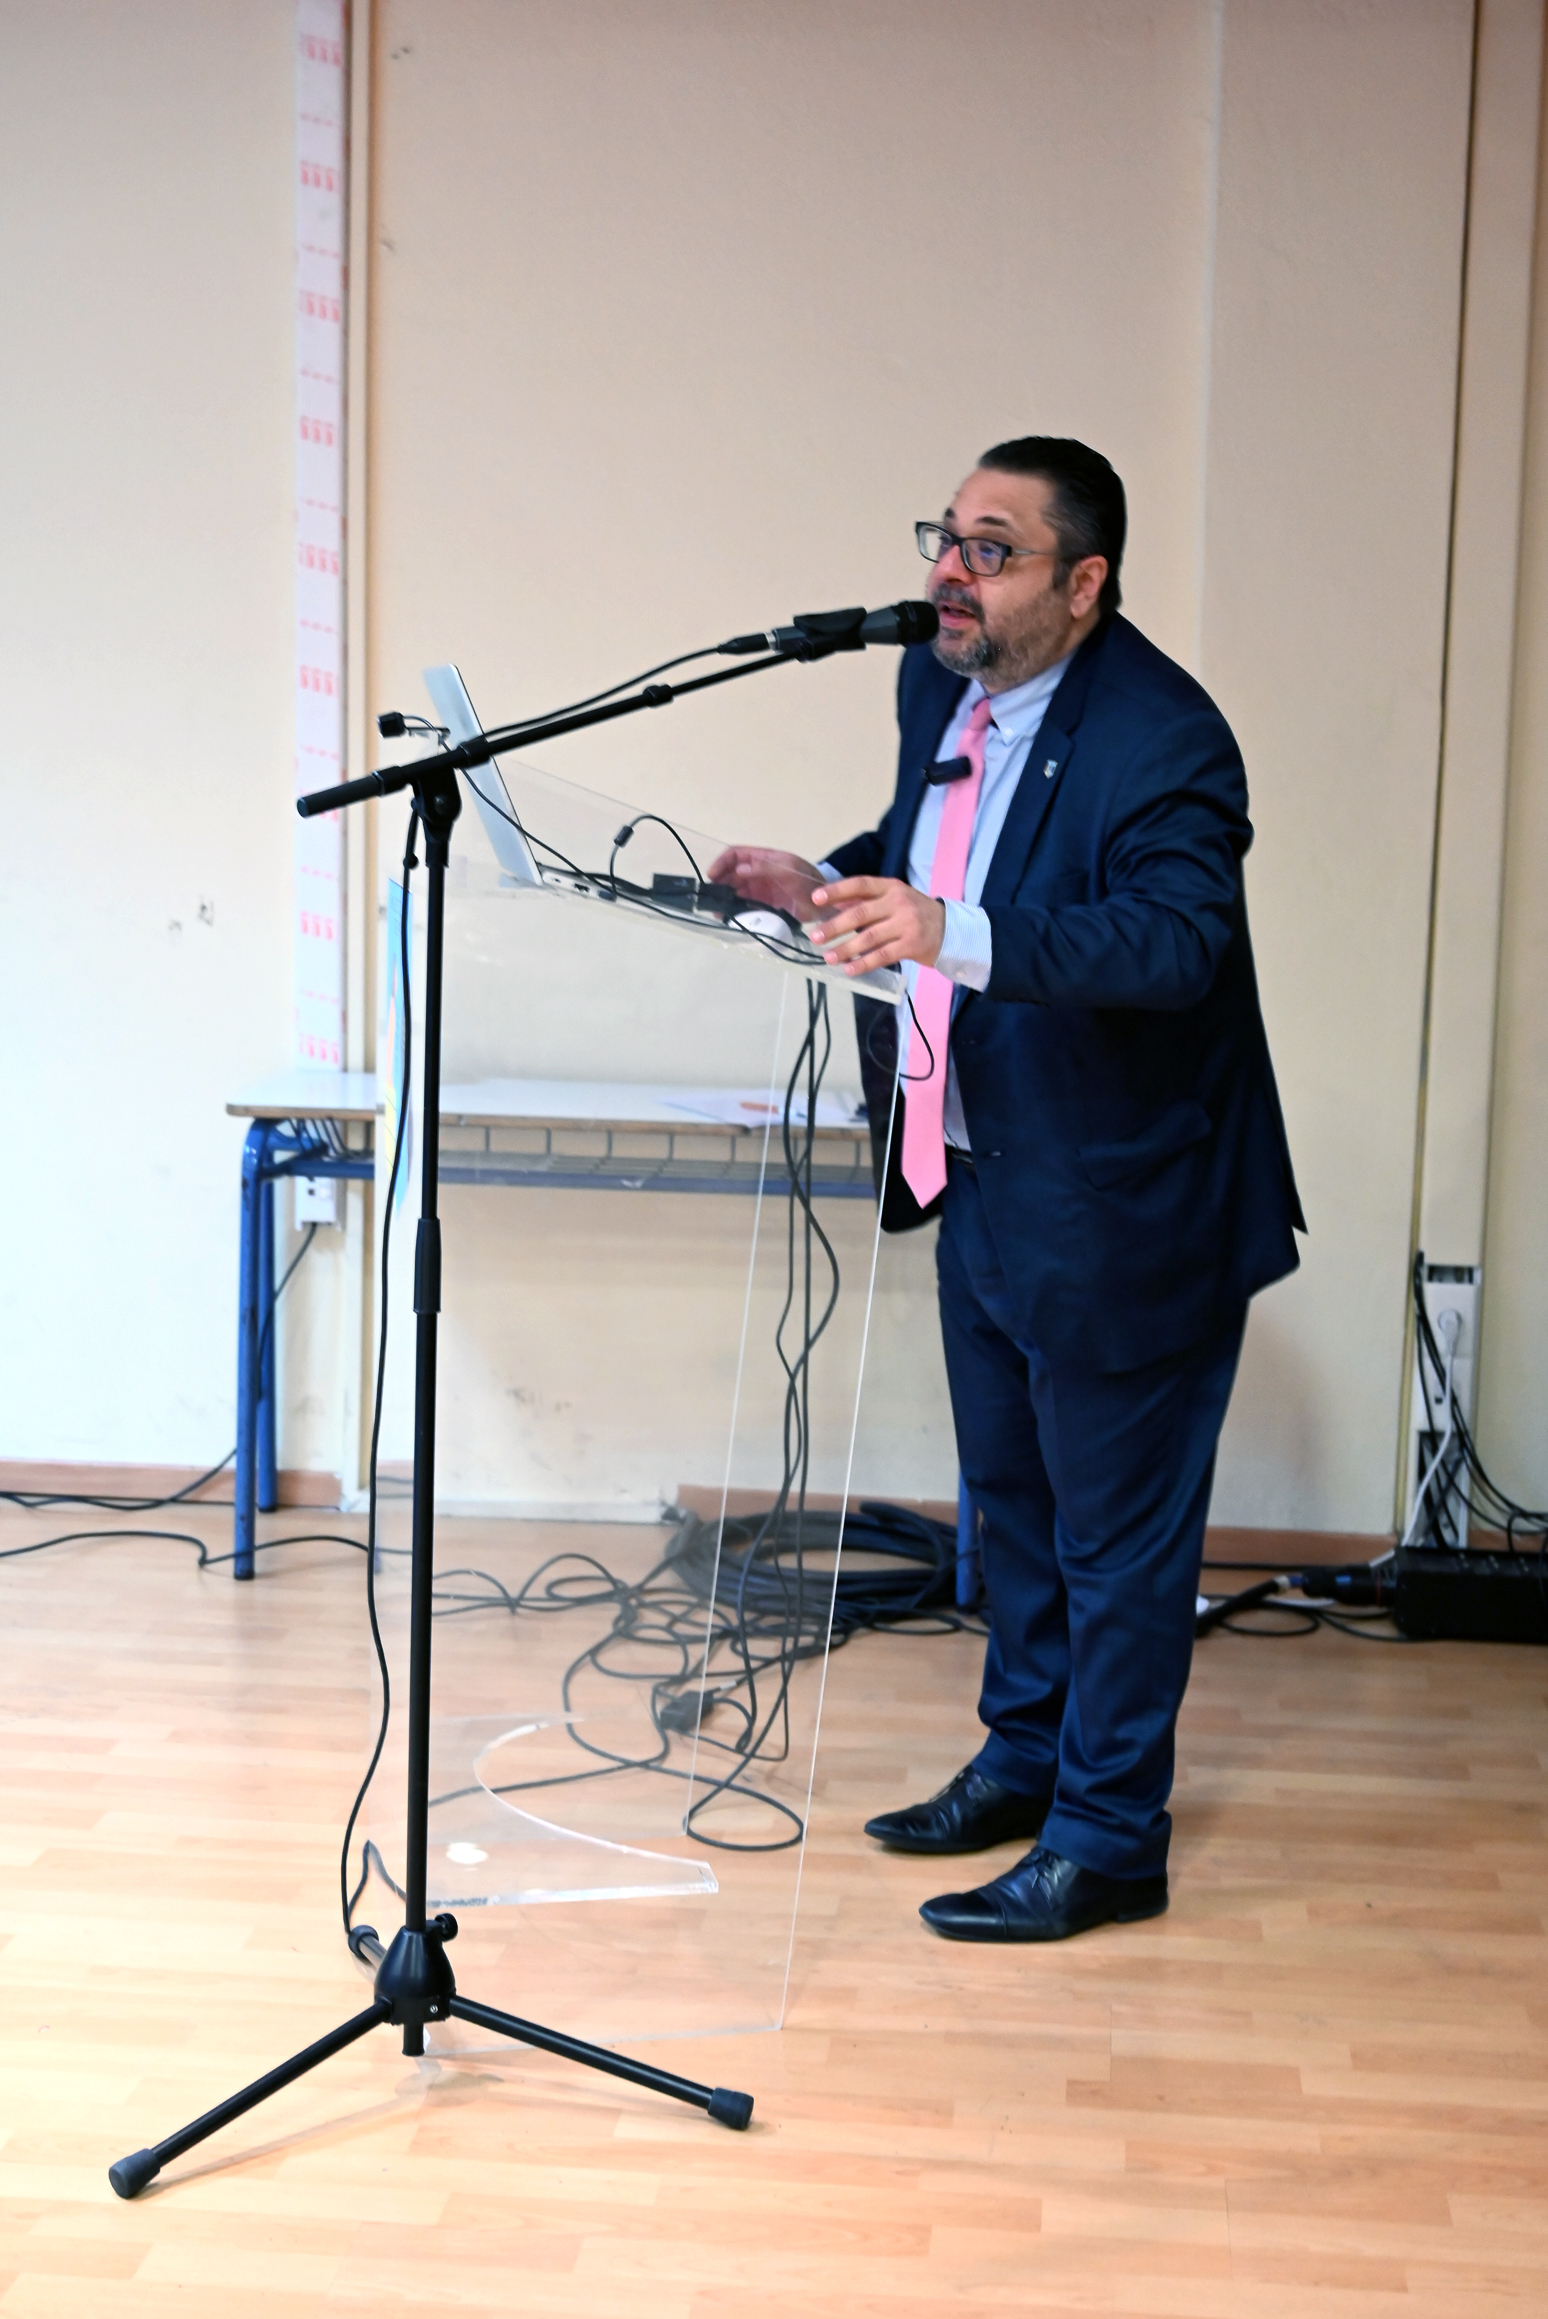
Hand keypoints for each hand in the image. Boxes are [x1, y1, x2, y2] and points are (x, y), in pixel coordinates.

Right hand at [706, 845, 826, 918]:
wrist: (825, 904)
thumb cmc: (809, 882)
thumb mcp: (790, 871)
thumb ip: (765, 868)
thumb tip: (739, 869)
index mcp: (763, 858)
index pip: (735, 855)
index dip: (721, 862)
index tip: (712, 875)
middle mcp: (757, 872)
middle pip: (730, 874)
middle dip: (719, 883)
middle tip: (711, 898)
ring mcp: (759, 889)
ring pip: (734, 891)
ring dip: (724, 899)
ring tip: (717, 911)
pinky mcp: (762, 905)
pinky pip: (743, 905)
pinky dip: (734, 910)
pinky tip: (728, 917)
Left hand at [808, 876, 945, 974]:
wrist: (951, 930)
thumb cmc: (915, 913)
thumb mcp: (895, 899)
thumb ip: (867, 901)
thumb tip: (834, 906)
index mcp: (891, 887)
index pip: (860, 885)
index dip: (837, 891)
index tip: (815, 898)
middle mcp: (898, 903)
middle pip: (860, 913)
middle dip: (835, 926)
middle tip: (815, 936)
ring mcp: (906, 925)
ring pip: (869, 938)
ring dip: (845, 949)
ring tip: (828, 957)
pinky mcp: (911, 946)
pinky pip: (882, 956)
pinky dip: (863, 964)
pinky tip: (849, 969)